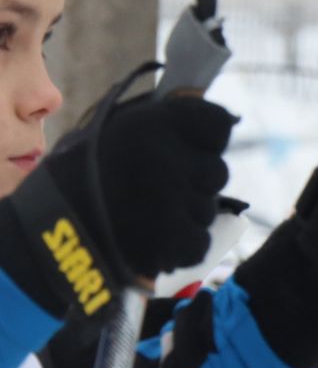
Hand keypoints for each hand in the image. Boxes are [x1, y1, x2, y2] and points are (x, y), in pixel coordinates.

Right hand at [10, 92, 236, 316]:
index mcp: (152, 123)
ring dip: (186, 216)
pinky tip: (152, 241)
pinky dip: (181, 247)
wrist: (48, 235)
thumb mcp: (111, 131)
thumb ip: (160, 123)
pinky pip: (200, 242)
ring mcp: (172, 199)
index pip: (218, 124)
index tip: (193, 149)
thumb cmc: (78, 177)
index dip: (208, 141)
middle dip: (196, 183)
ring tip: (145, 216)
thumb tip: (215, 119)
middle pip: (218, 171)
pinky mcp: (173, 239)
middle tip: (157, 191)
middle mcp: (167, 156)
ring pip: (208, 210)